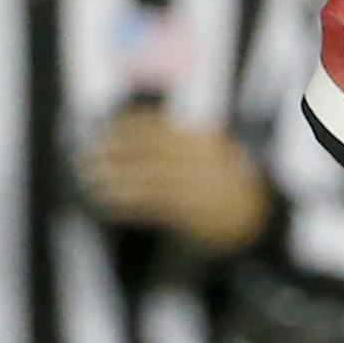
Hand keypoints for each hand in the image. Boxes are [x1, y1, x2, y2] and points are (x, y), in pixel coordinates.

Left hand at [76, 109, 273, 256]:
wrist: (255, 216)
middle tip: (88, 154)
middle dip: (115, 151)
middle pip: (147, 151)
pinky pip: (151, 206)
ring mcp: (194, 186)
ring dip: (114, 178)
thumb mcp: (209, 151)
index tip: (103, 128)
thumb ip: (178, 140)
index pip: (157, 126)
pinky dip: (126, 203)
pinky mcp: (190, 213)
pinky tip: (107, 202)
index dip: (126, 126)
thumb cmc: (225, 181)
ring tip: (90, 179)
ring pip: (145, 178)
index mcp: (200, 139)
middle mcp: (196, 159)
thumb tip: (131, 131)